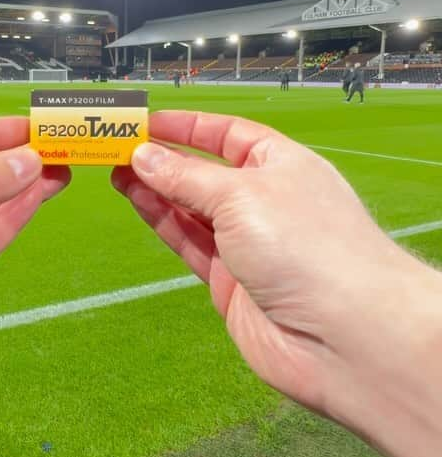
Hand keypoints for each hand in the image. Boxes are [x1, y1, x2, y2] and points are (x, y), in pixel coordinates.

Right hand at [113, 111, 441, 456]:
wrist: (341, 335)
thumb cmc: (307, 247)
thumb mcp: (240, 195)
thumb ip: (187, 177)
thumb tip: (144, 156)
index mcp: (284, 165)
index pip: (229, 135)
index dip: (188, 127)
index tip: (146, 121)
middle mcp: (267, 201)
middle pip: (206, 173)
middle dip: (163, 160)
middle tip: (116, 147)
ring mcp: (249, 244)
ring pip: (191, 210)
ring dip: (155, 190)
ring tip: (114, 171)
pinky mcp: (231, 283)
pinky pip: (190, 243)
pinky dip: (162, 221)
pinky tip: (136, 200)